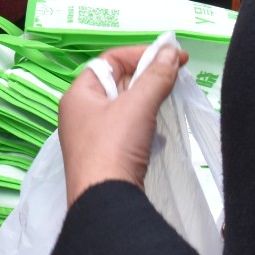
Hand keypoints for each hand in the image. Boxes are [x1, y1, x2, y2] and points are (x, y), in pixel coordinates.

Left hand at [58, 43, 186, 204]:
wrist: (105, 203)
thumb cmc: (113, 149)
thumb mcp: (138, 106)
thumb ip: (156, 76)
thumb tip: (168, 52)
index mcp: (79, 95)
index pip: (110, 60)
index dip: (141, 54)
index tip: (172, 56)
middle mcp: (81, 114)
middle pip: (117, 83)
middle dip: (147, 78)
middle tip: (175, 75)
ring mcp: (92, 138)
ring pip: (124, 109)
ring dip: (147, 103)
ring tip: (168, 102)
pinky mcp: (106, 159)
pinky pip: (128, 133)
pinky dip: (145, 129)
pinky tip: (158, 137)